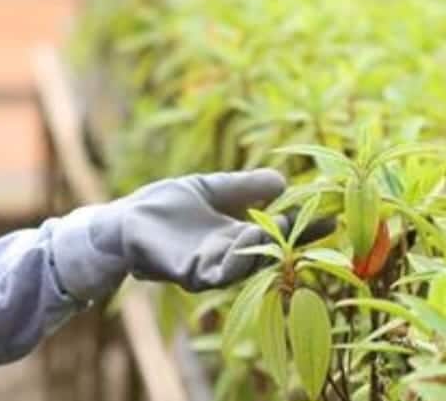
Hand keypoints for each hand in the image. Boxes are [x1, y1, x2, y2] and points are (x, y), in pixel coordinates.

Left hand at [51, 169, 331, 303]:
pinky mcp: (188, 272)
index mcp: (235, 236)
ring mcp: (210, 267)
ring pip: (248, 263)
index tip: (331, 214)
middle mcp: (228, 255)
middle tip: (322, 221)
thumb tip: (283, 180)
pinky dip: (236, 257)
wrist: (122, 222)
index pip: (278, 232)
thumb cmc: (163, 207)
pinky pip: (219, 271)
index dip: (304, 226)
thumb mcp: (208, 189)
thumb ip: (241, 187)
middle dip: (296, 239)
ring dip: (267, 246)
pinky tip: (249, 237)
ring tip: (285, 224)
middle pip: (270, 251)